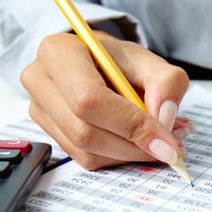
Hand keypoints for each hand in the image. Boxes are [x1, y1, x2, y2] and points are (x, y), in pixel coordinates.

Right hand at [20, 30, 191, 169]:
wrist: (97, 64)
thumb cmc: (118, 61)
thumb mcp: (148, 61)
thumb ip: (166, 82)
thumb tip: (164, 118)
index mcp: (58, 52)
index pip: (89, 99)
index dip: (130, 125)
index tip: (167, 141)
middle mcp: (40, 81)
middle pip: (85, 132)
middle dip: (134, 145)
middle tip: (171, 146)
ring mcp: (40, 111)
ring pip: (87, 152)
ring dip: (131, 154)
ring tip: (162, 139)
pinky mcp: (51, 135)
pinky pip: (87, 159)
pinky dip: (120, 156)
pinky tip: (140, 142)